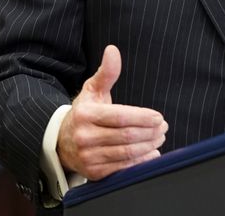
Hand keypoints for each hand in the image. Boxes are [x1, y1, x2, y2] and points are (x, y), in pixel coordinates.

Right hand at [57, 45, 168, 180]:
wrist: (62, 142)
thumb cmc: (83, 113)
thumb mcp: (92, 90)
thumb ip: (106, 72)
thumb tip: (113, 50)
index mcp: (85, 114)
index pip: (120, 117)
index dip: (142, 117)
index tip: (158, 116)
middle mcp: (84, 136)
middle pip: (126, 136)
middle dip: (150, 131)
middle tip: (163, 126)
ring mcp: (88, 157)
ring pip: (127, 153)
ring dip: (149, 146)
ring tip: (159, 137)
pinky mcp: (94, 173)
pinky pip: (123, 168)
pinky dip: (141, 162)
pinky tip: (151, 153)